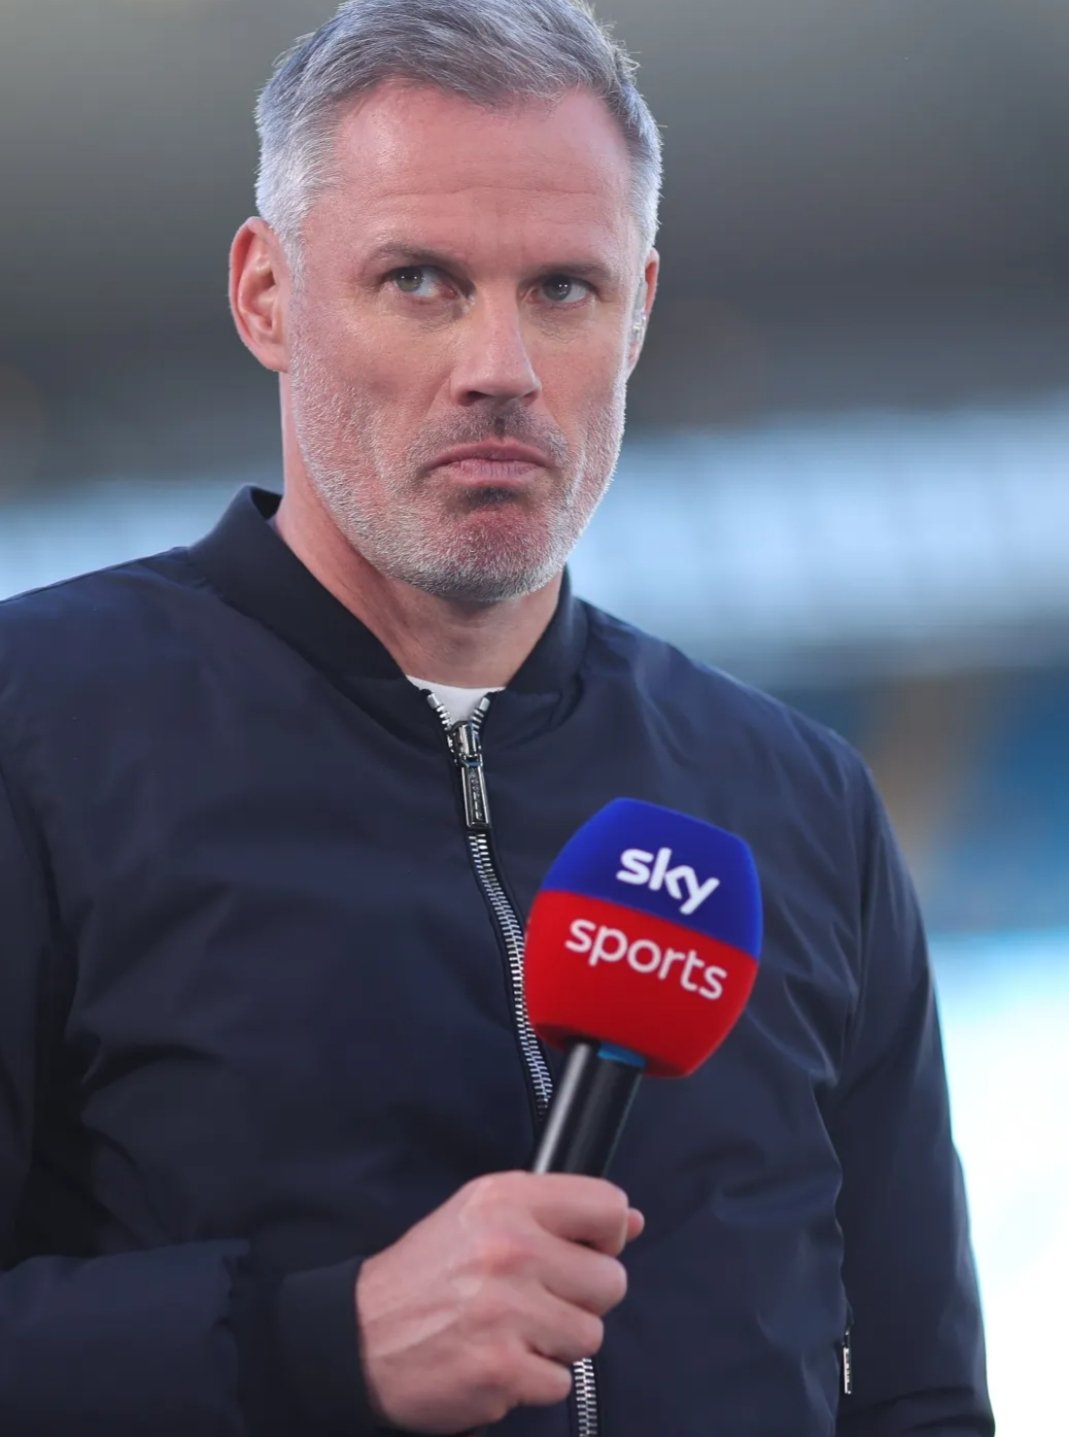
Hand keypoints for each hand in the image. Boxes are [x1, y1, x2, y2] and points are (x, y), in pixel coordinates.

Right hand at [354, 1170, 643, 1433]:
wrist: (360, 1336)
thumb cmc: (429, 1274)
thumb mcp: (484, 1215)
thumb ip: (559, 1212)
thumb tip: (633, 1221)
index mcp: (507, 1200)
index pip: (607, 1208)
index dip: (605, 1238)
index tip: (582, 1252)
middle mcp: (509, 1248)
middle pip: (611, 1281)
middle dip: (581, 1298)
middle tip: (538, 1300)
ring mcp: (507, 1310)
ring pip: (590, 1336)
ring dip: (558, 1343)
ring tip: (514, 1331)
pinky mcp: (502, 1369)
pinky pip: (560, 1382)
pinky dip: (533, 1380)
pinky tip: (499, 1360)